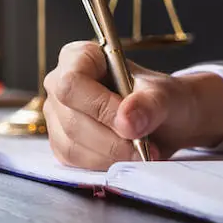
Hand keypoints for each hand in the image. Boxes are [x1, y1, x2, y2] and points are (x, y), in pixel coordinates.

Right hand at [43, 41, 222, 169]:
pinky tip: (126, 157)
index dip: (100, 106)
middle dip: (112, 139)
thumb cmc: (161, 99)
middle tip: (143, 144)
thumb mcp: (165, 96)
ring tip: (140, 151)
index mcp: (79, 57)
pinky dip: (105, 165)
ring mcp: (57, 116)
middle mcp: (59, 84)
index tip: (130, 123)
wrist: (166, 122)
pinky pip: (74, 163)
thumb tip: (126, 120)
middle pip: (72, 119)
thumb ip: (149, 104)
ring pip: (71, 146)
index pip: (72, 82)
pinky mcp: (61, 144)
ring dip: (111, 155)